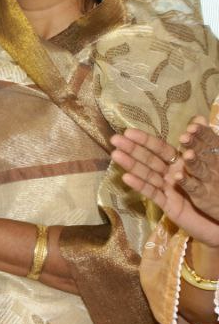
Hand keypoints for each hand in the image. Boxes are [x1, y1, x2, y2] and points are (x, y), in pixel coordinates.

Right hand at [112, 126, 218, 245]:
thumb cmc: (217, 193)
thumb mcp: (212, 163)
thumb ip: (203, 142)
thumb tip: (200, 118)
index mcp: (181, 164)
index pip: (160, 149)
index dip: (145, 140)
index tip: (129, 132)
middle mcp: (171, 174)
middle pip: (149, 160)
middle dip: (132, 149)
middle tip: (115, 139)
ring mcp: (168, 190)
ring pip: (148, 175)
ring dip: (131, 165)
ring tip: (115, 155)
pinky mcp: (169, 206)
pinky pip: (153, 194)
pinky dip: (140, 186)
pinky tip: (126, 177)